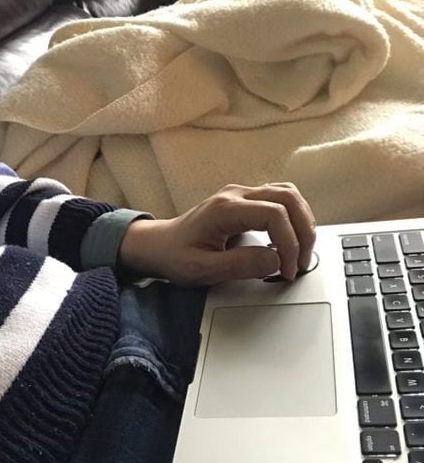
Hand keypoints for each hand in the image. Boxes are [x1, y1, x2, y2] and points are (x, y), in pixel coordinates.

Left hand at [118, 183, 315, 286]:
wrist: (159, 244)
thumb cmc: (176, 256)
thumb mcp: (202, 269)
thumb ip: (239, 265)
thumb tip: (276, 260)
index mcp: (225, 209)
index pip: (274, 214)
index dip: (290, 243)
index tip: (288, 270)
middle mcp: (236, 194)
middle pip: (288, 197)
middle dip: (304, 231)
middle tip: (303, 262)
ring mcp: (241, 194)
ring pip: (288, 193)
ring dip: (302, 221)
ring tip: (301, 252)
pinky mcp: (245, 200)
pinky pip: (280, 199)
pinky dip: (294, 217)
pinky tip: (291, 240)